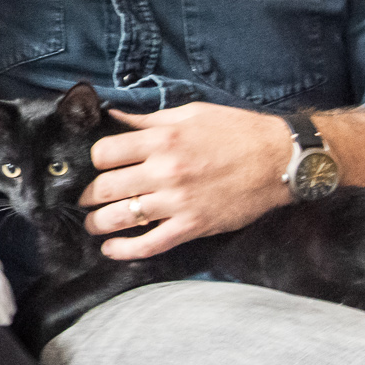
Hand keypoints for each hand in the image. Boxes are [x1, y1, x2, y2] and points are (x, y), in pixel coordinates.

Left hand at [79, 102, 293, 260]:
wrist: (279, 159)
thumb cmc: (236, 131)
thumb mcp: (190, 114)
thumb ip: (148, 119)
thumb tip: (114, 114)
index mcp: (162, 140)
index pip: (105, 154)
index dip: (96, 161)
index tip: (99, 166)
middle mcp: (165, 171)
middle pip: (106, 187)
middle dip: (88, 196)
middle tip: (85, 200)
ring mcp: (178, 201)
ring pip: (121, 217)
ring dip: (99, 223)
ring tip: (94, 224)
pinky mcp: (193, 225)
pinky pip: (151, 243)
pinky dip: (125, 250)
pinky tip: (111, 250)